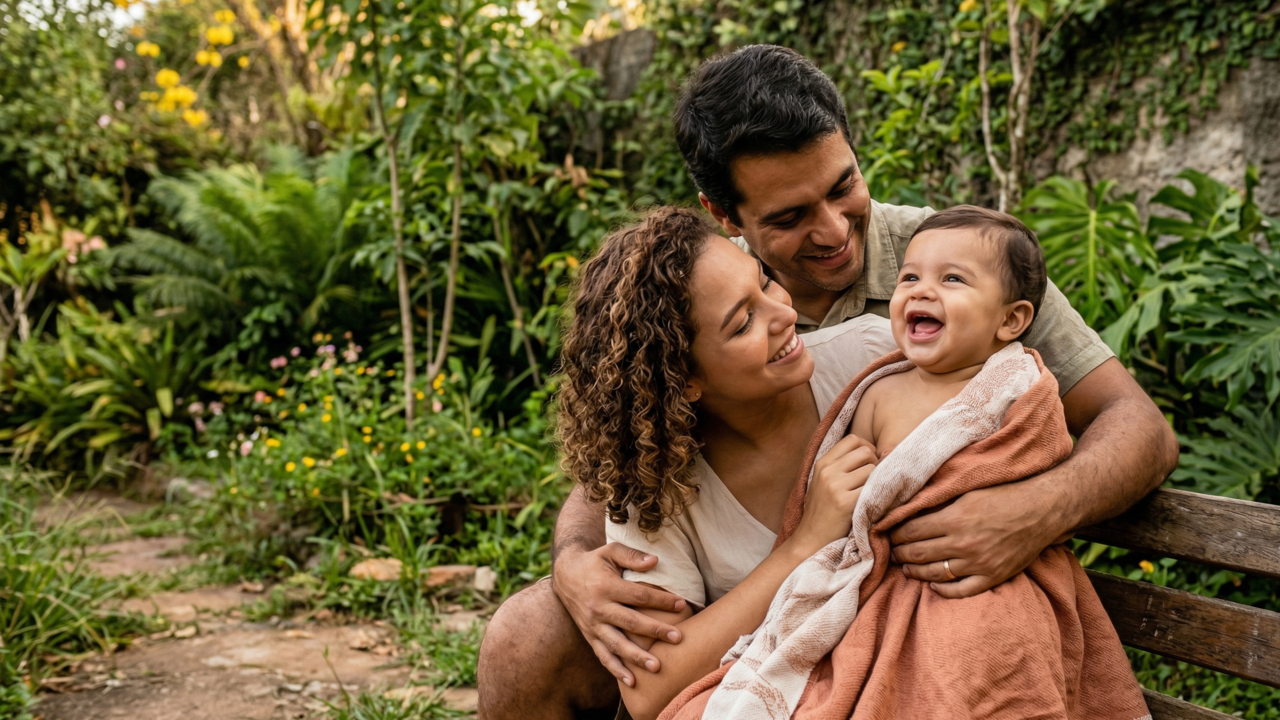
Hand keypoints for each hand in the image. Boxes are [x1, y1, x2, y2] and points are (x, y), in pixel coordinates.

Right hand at [551, 541, 687, 686]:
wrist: (566, 575)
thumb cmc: (594, 561)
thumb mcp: (611, 551)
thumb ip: (632, 556)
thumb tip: (655, 561)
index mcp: (605, 587)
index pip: (639, 596)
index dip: (662, 600)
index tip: (682, 604)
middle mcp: (598, 608)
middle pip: (631, 622)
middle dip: (655, 631)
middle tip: (678, 638)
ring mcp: (593, 625)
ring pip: (617, 644)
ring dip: (636, 657)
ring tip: (656, 667)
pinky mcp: (589, 636)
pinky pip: (603, 656)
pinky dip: (616, 669)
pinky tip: (632, 681)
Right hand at [793, 435, 877, 551]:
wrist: (811, 539)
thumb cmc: (822, 511)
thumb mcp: (823, 482)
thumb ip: (841, 466)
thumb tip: (876, 451)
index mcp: (822, 463)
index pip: (852, 439)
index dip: (867, 447)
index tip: (870, 462)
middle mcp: (828, 471)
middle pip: (865, 451)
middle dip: (876, 462)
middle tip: (874, 479)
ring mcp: (835, 486)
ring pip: (872, 469)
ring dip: (877, 480)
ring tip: (872, 493)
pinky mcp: (845, 503)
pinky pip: (872, 488)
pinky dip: (877, 494)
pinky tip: (872, 502)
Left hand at [890, 480, 1069, 597]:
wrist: (1041, 510)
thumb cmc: (1002, 495)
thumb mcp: (966, 492)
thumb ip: (938, 503)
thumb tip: (908, 508)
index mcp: (953, 519)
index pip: (909, 532)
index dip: (894, 534)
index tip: (886, 534)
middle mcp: (962, 544)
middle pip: (916, 554)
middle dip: (899, 553)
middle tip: (891, 552)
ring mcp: (977, 564)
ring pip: (933, 574)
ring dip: (914, 572)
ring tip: (906, 568)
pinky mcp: (992, 577)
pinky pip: (960, 591)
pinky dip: (942, 590)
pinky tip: (933, 585)